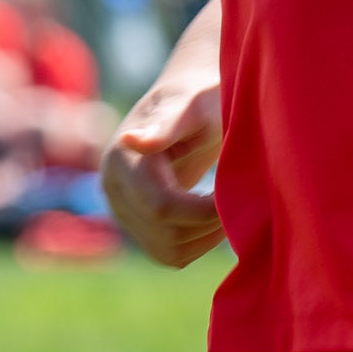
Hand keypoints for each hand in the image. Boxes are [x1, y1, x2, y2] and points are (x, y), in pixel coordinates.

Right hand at [101, 74, 224, 267]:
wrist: (190, 102)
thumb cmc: (200, 97)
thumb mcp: (193, 105)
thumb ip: (167, 124)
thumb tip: (130, 140)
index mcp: (122, 159)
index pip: (162, 206)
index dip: (204, 211)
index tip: (235, 195)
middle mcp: (113, 189)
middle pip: (164, 233)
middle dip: (208, 224)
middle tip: (239, 201)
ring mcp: (123, 210)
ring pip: (167, 250)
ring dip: (205, 238)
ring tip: (230, 207)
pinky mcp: (139, 225)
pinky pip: (169, 253)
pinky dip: (199, 244)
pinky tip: (217, 218)